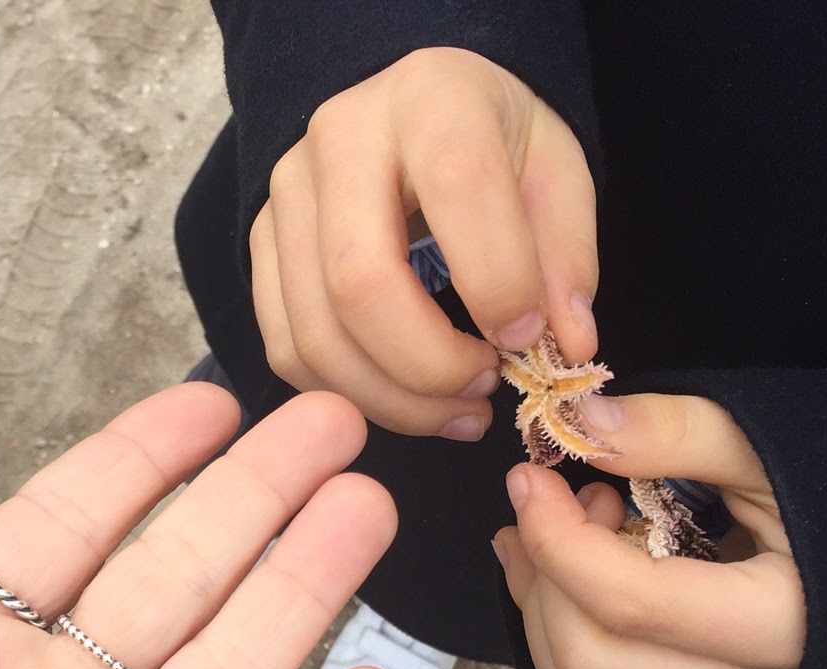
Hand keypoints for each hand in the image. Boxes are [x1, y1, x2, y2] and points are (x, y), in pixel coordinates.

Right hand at [251, 47, 597, 435]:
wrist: (411, 113)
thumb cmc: (490, 145)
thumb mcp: (554, 174)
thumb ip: (566, 260)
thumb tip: (566, 347)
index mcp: (431, 98)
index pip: (457, 188)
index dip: (498, 283)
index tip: (527, 338)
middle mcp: (340, 138)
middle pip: (359, 283)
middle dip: (428, 367)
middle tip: (483, 391)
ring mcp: (286, 197)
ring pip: (316, 334)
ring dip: (391, 401)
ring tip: (454, 412)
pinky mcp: (260, 247)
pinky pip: (288, 350)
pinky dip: (347, 395)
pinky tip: (402, 399)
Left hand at [493, 393, 805, 668]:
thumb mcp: (783, 452)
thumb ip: (683, 435)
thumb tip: (584, 424)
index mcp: (779, 625)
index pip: (629, 603)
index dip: (557, 538)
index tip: (528, 479)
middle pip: (589, 658)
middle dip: (544, 574)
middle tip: (556, 500)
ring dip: (538, 610)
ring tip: (551, 534)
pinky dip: (557, 641)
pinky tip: (563, 579)